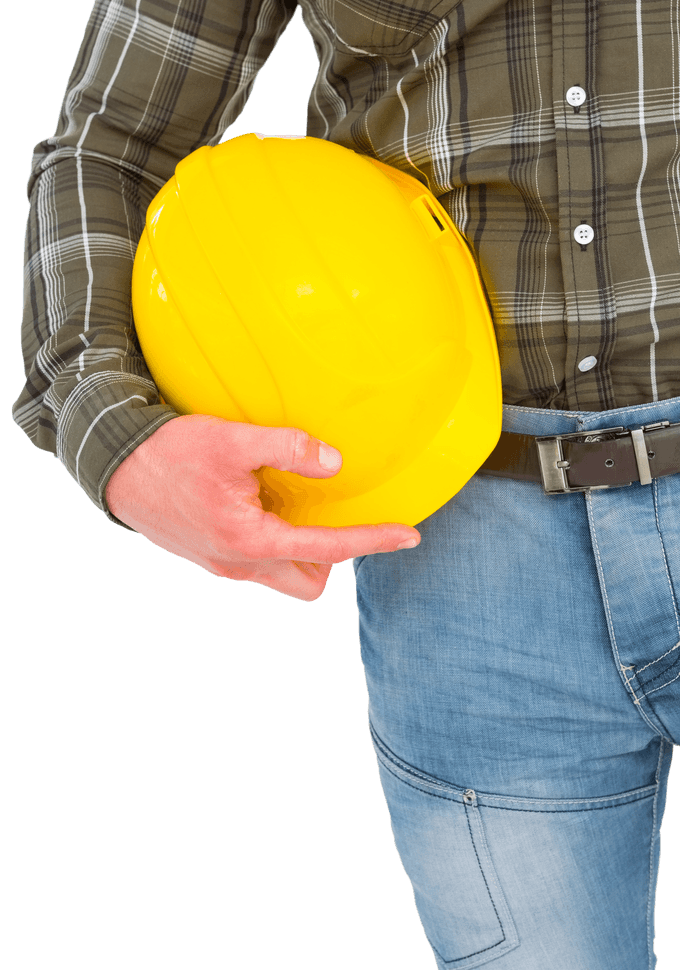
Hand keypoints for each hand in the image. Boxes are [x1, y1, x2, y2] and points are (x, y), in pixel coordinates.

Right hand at [104, 414, 420, 600]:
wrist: (113, 468)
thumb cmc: (169, 454)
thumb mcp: (232, 441)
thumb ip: (287, 449)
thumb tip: (334, 463)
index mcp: (250, 542)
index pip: (328, 549)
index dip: (373, 541)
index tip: (409, 535)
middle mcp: (239, 566)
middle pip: (309, 581)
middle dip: (331, 556)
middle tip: (330, 513)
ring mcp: (223, 567)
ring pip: (283, 573)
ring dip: (300, 547)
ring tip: (292, 501)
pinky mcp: (212, 558)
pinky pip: (259, 561)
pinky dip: (275, 540)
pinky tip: (262, 500)